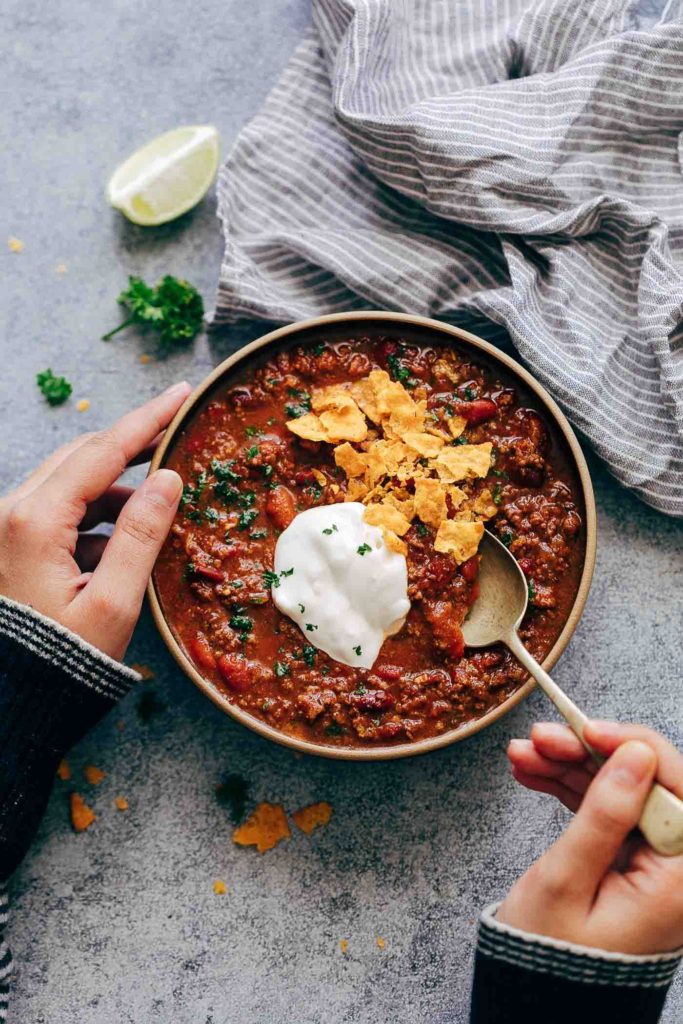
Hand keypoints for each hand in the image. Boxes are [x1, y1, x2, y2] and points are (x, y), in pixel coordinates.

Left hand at [0, 382, 190, 660]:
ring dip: (114, 483)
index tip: (180, 394)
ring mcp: (7, 527)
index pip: (102, 453)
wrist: (9, 703)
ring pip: (68, 481)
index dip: (146, 421)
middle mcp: (12, 513)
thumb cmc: (61, 662)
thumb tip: (167, 479)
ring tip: (158, 496)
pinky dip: (94, 512)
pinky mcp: (11, 544)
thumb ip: (141, 535)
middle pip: (81, 457)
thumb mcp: (112, 604)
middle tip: (175, 430)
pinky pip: (57, 509)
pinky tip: (124, 534)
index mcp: (34, 522)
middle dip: (130, 442)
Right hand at [500, 720, 682, 954]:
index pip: (677, 789)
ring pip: (619, 789)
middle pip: (644, 783)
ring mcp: (652, 864)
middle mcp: (675, 869)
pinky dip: (569, 787)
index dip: (634, 748)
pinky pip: (604, 809)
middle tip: (540, 738)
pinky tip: (533, 772)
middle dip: (589, 753)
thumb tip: (636, 755)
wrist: (534, 998)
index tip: (588, 730)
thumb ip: (604, 814)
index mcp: (679, 881)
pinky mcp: (628, 860)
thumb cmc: (550, 956)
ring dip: (571, 765)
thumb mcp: (568, 880)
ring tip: (522, 754)